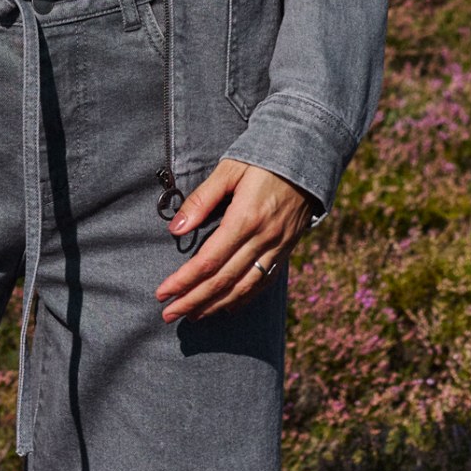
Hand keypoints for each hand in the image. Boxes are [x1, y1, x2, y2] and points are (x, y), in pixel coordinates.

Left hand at [155, 158, 314, 321]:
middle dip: (193, 300)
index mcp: (245, 219)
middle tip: (168, 314)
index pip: (208, 261)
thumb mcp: (228, 170)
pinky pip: (264, 282)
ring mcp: (278, 246)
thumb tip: (176, 229)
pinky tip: (226, 307)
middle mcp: (263, 238)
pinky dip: (243, 298)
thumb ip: (201, 200)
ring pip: (244, 287)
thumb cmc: (262, 158)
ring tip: (192, 315)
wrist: (308, 155)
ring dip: (215, 305)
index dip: (183, 281)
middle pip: (223, 281)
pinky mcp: (287, 249)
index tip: (162, 293)